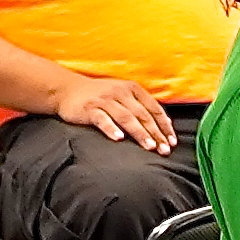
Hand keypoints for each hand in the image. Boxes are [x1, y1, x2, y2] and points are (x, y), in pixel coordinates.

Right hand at [42, 73, 178, 149]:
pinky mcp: (90, 108)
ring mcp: (105, 100)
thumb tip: (163, 125)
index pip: (154, 108)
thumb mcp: (123, 95)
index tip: (172, 141)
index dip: (164, 125)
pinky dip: (111, 128)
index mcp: (132, 89)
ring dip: (139, 133)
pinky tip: (119, 138)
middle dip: (156, 133)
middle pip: (143, 115)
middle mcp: (121, 93)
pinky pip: (102, 119)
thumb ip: (141, 107)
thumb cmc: (99, 95)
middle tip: (164, 150)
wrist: (67, 89)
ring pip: (126, 117)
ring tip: (149, 146)